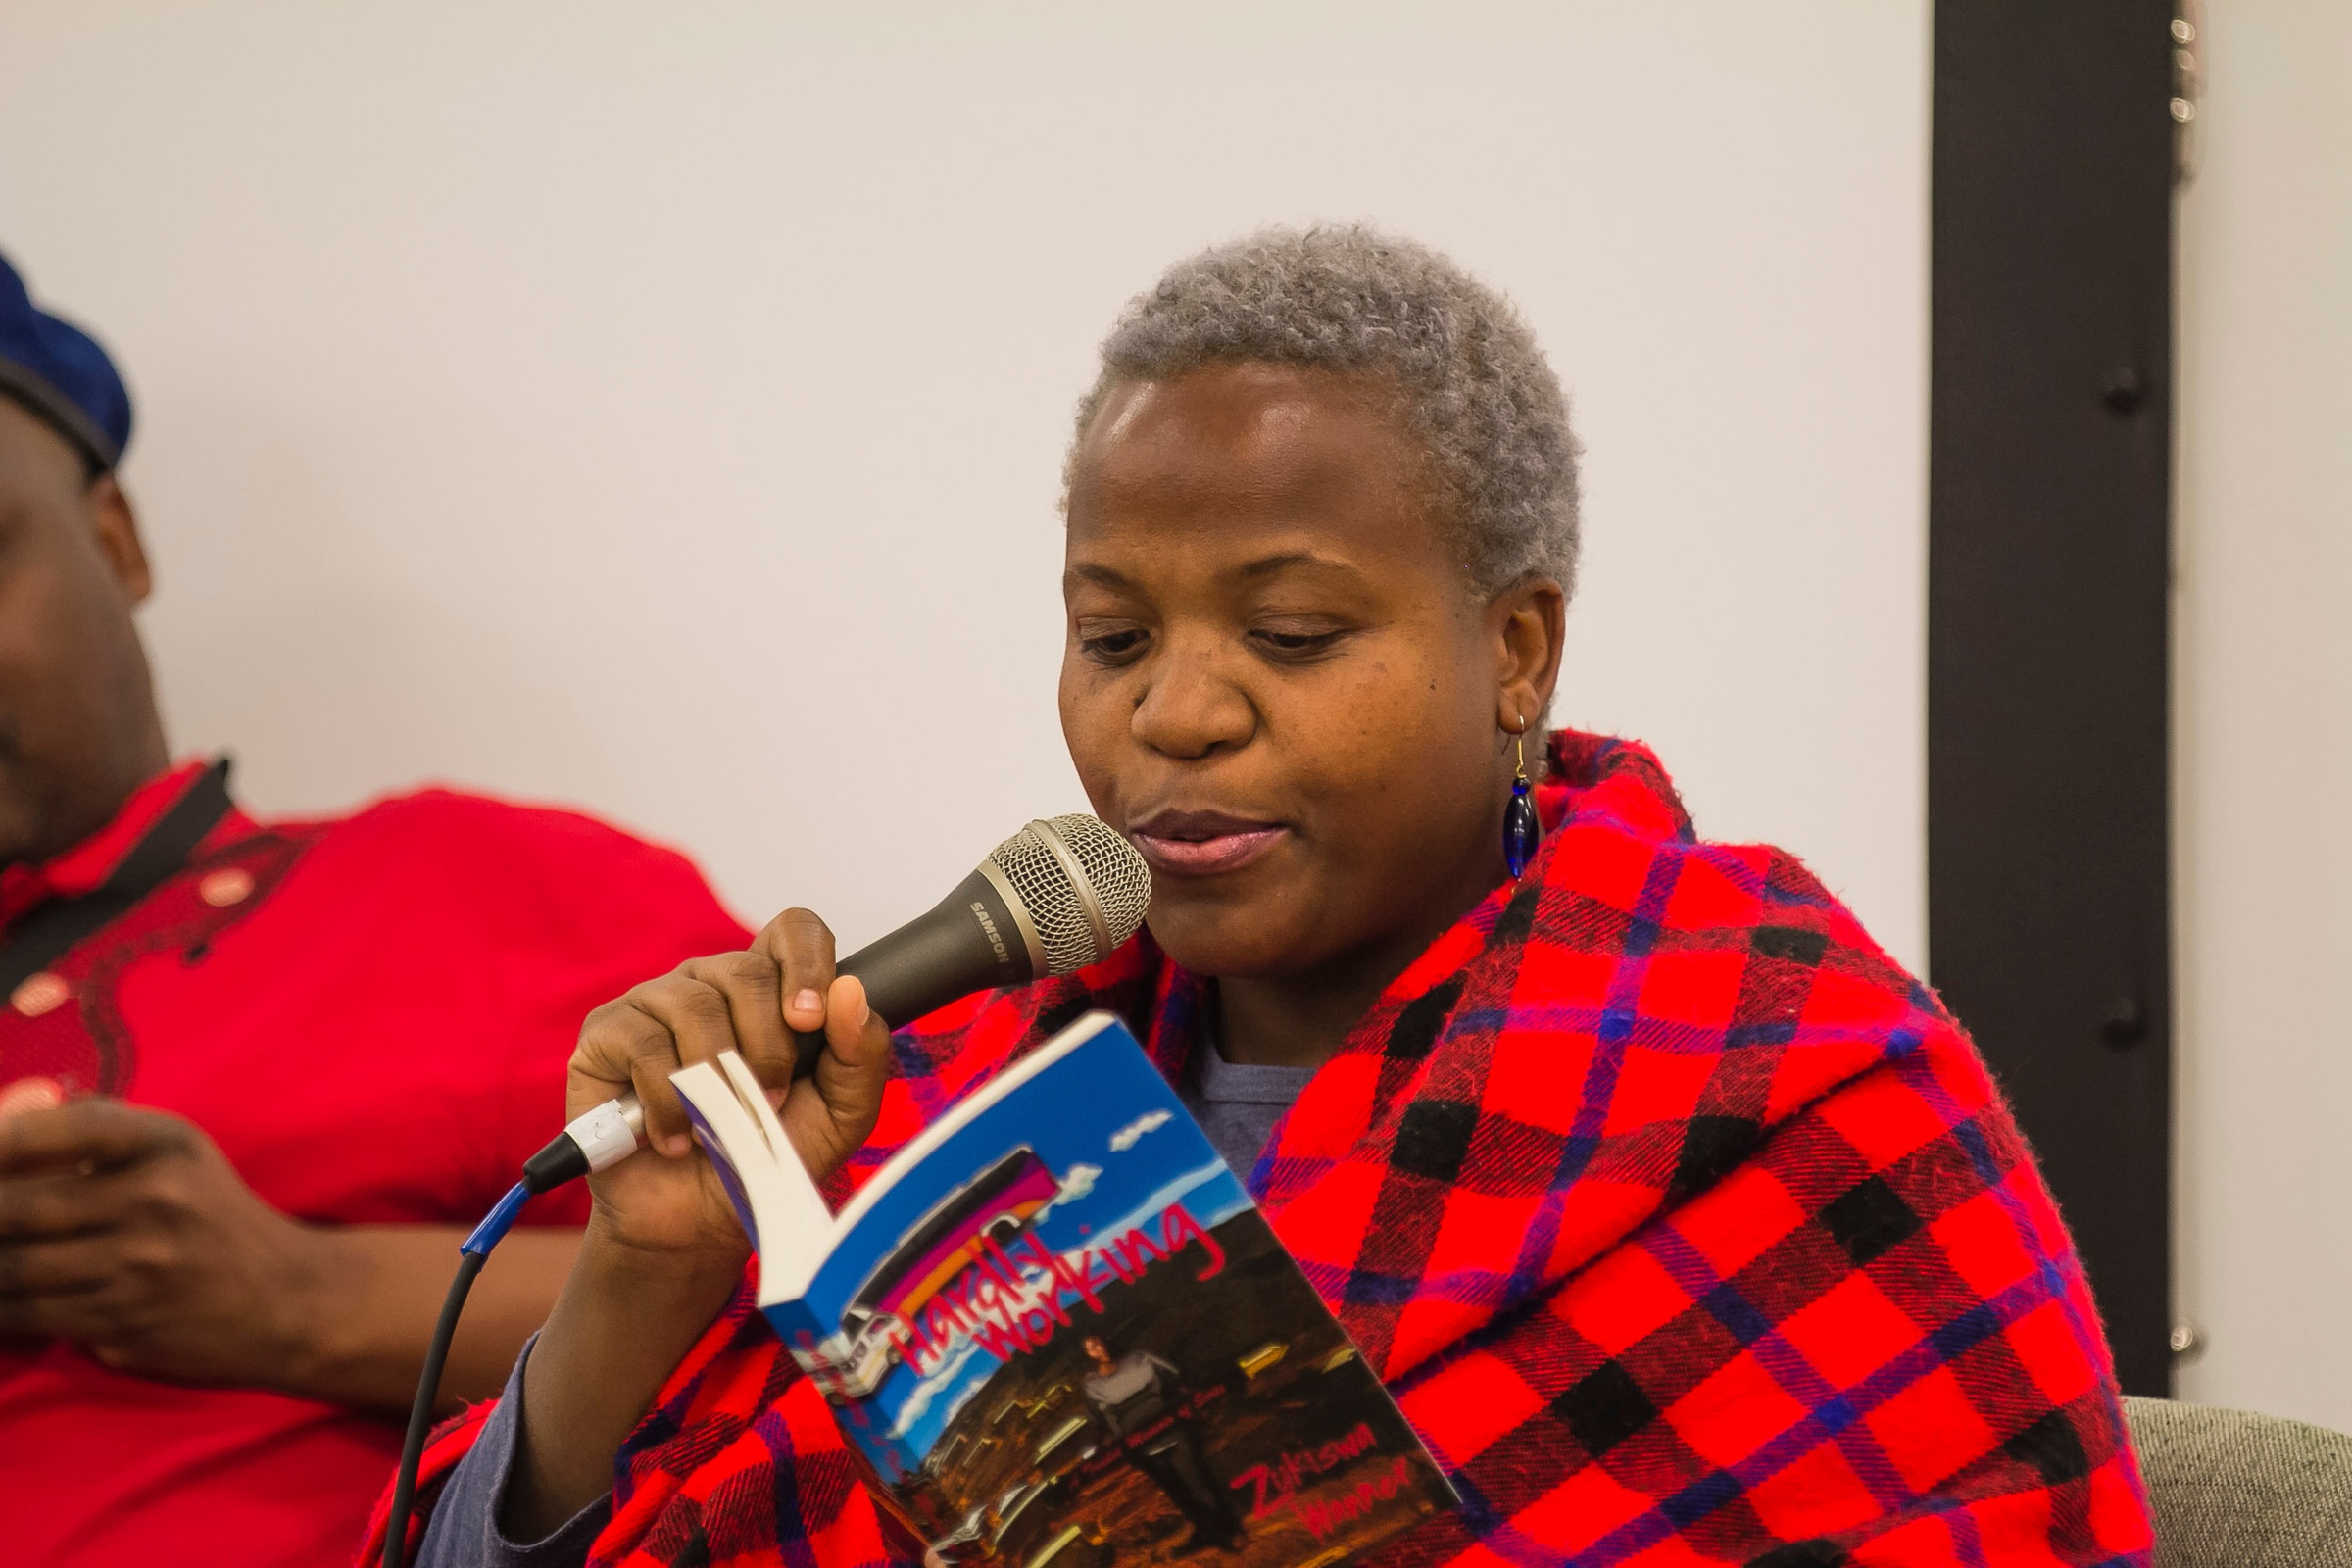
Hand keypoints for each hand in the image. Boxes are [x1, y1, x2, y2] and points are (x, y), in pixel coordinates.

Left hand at [0, 1084, 328, 1385]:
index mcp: (164, 1145)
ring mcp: (139, 1267)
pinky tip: (4, 1293)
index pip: (54, 1131)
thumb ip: (96, 1126)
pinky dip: (0, 1306)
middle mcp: (154, 1200)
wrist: (286, 1299)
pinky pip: (28, 1314)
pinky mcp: (124, 1322)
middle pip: (15, 1207)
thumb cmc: (211, 1214)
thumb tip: (13, 1111)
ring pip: (12, 1268)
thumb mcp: (176, 1152)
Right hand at [565, 907, 893, 1262]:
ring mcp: (655, 1004)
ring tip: (720, 1127)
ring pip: (693, 1005)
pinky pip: (643, 1043)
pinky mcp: (606, 1036)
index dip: (807, 962)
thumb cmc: (766, 1157)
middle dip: (767, 1047)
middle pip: (745, 970)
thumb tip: (850, 990)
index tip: (810, 1022)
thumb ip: (860, 1054)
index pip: (793, 931)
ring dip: (718, 1079)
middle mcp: (710, 984)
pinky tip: (676, 1137)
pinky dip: (668, 1102)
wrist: (696, 1225)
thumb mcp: (838, 1116)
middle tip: (768, 1103)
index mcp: (768, 990)